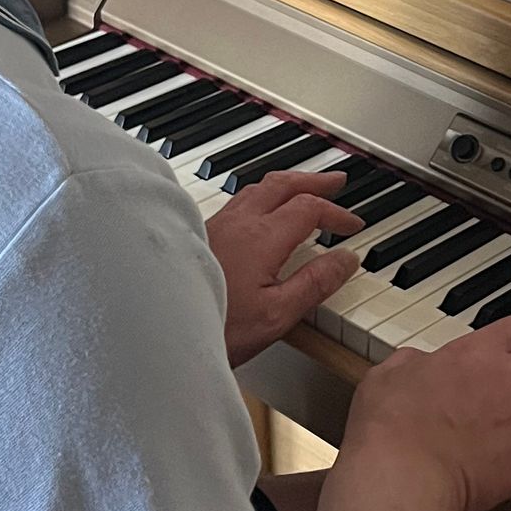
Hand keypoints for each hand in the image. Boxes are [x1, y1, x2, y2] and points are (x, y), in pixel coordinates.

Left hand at [206, 170, 365, 367]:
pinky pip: (238, 200)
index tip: (353, 225)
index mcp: (262, 237)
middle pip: (282, 184)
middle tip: (336, 181)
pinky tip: (259, 210)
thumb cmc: (214, 327)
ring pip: (257, 188)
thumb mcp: (277, 314)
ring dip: (287, 183)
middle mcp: (238, 222)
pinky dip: (262, 195)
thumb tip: (346, 260)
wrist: (157, 330)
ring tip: (302, 188)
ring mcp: (215, 225)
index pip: (309, 209)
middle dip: (314, 180)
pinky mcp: (198, 234)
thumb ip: (315, 284)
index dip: (336, 213)